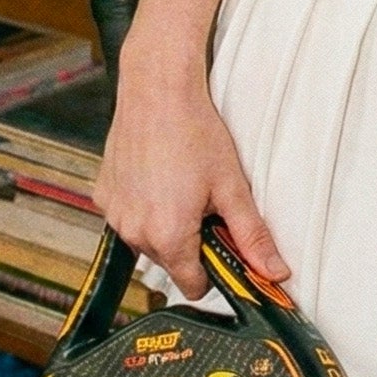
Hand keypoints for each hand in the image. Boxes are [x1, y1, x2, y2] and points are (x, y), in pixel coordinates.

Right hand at [95, 65, 289, 297]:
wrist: (157, 90)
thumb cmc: (193, 131)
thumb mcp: (232, 187)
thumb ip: (253, 237)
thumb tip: (274, 271)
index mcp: (168, 236)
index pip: (194, 285)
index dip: (214, 271)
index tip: (223, 247)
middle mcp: (134, 231)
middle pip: (171, 262)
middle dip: (190, 243)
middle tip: (205, 204)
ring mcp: (115, 214)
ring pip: (148, 241)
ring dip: (166, 225)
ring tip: (181, 186)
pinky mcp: (103, 195)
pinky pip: (128, 217)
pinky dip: (144, 207)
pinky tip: (158, 178)